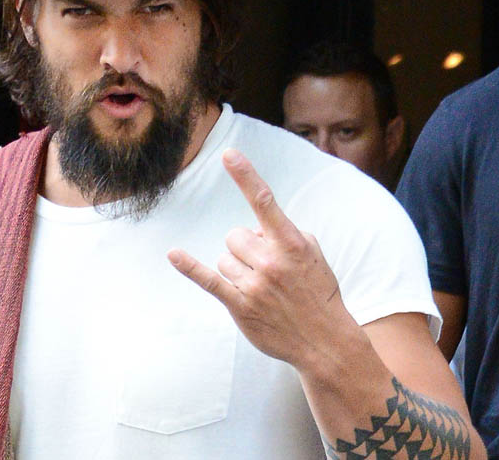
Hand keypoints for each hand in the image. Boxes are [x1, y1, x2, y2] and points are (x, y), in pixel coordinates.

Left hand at [168, 148, 355, 367]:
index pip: (264, 202)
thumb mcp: (311, 254)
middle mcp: (271, 261)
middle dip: (246, 248)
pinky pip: (209, 280)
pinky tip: (173, 254)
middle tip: (267, 270)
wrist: (325, 342)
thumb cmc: (317, 291)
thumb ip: (283, 232)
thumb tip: (254, 231)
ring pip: (225, 258)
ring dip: (237, 269)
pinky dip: (189, 267)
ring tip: (261, 289)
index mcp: (291, 244)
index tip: (229, 154)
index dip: (246, 176)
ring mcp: (255, 285)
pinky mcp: (240, 306)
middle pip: (235, 235)